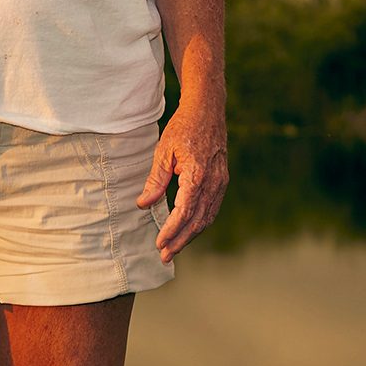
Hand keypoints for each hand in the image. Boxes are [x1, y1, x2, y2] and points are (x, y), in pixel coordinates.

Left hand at [136, 97, 227, 262]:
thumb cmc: (184, 127)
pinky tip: (188, 230)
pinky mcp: (221, 180)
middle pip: (198, 220)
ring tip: (174, 248)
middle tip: (165, 256)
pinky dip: (200, 223)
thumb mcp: (164, 151)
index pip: (185, 211)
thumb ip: (155, 180)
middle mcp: (213, 182)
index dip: (172, 230)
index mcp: (198, 175)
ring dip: (191, 235)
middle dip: (181, 240)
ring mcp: (220, 182)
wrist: (207, 110)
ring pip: (207, 217)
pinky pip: (212, 208)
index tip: (159, 243)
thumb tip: (144, 204)